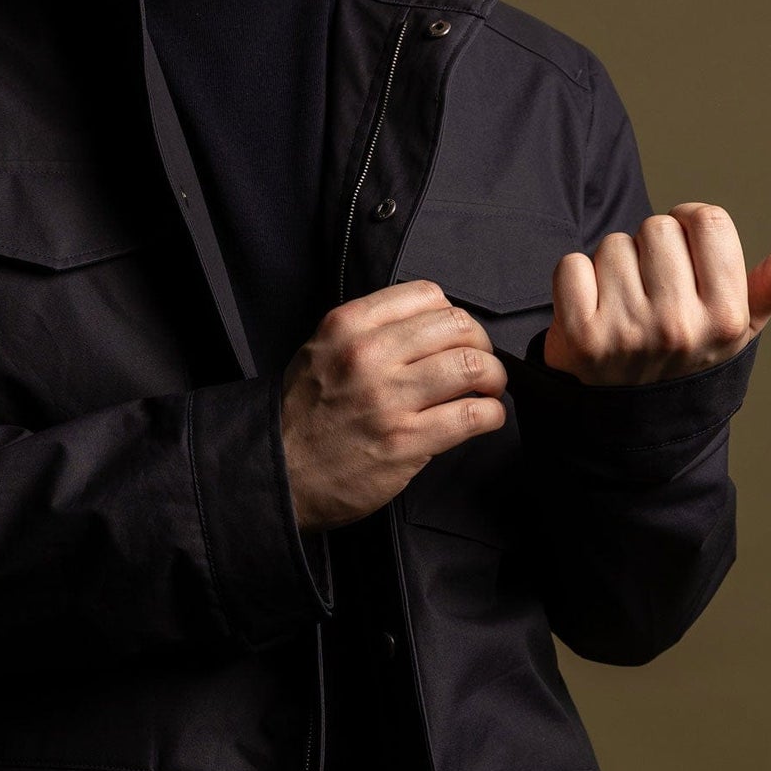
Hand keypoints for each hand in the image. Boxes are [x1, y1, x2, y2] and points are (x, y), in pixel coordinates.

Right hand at [281, 280, 505, 532]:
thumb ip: (368, 331)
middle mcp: (368, 355)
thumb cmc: (302, 417)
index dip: (451, 315)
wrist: (277, 474)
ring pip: (473, 366)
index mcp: (348, 326)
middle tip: (479, 363)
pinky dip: (492, 414)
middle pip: (458, 326)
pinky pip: (473, 415)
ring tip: (487, 390)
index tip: (454, 336)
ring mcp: (389, 399)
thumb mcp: (320, 351)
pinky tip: (485, 418)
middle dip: (480, 344)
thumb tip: (429, 328)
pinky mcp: (406, 441)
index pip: (427, 295)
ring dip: (493, 377)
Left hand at [541, 203, 770, 384]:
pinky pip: (571, 266)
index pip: (708, 220)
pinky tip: (588, 311)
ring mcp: (629, 332)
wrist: (625, 416)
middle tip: (648, 292)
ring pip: (613, 245)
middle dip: (649, 250)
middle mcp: (680, 326)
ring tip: (620, 306)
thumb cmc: (685, 357)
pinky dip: (574, 280)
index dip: (690, 224)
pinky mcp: (581, 338)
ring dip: (611, 267)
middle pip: (657, 227)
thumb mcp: (738, 327)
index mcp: (726, 317)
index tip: (683, 250)